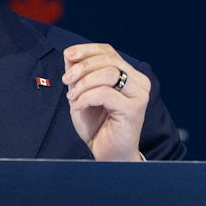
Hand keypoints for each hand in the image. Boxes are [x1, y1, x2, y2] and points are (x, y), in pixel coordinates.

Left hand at [61, 43, 151, 161]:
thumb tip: (70, 54)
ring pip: (108, 74)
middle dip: (82, 67)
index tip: (68, 55)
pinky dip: (86, 98)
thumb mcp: (83, 95)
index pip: (109, 51)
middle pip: (108, 60)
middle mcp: (139, 83)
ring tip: (72, 98)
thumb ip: (79, 75)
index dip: (87, 50)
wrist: (108, 155)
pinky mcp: (133, 109)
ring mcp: (139, 96)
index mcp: (130, 76)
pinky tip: (78, 107)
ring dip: (83, 84)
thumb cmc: (98, 127)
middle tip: (66, 81)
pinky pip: (105, 93)